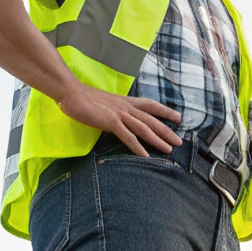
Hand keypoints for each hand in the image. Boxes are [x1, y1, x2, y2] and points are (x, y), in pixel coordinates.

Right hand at [56, 84, 182, 155]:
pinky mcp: (111, 122)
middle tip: (180, 140)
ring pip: (144, 128)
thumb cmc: (84, 98)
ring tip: (169, 149)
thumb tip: (120, 120)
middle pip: (152, 119)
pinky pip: (128, 137)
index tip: (178, 117)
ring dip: (158, 139)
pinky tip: (146, 156)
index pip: (150, 105)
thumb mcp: (105, 104)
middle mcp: (126, 107)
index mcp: (125, 101)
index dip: (165, 111)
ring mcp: (120, 114)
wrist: (71, 93)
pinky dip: (138, 147)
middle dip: (167, 130)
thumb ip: (115, 111)